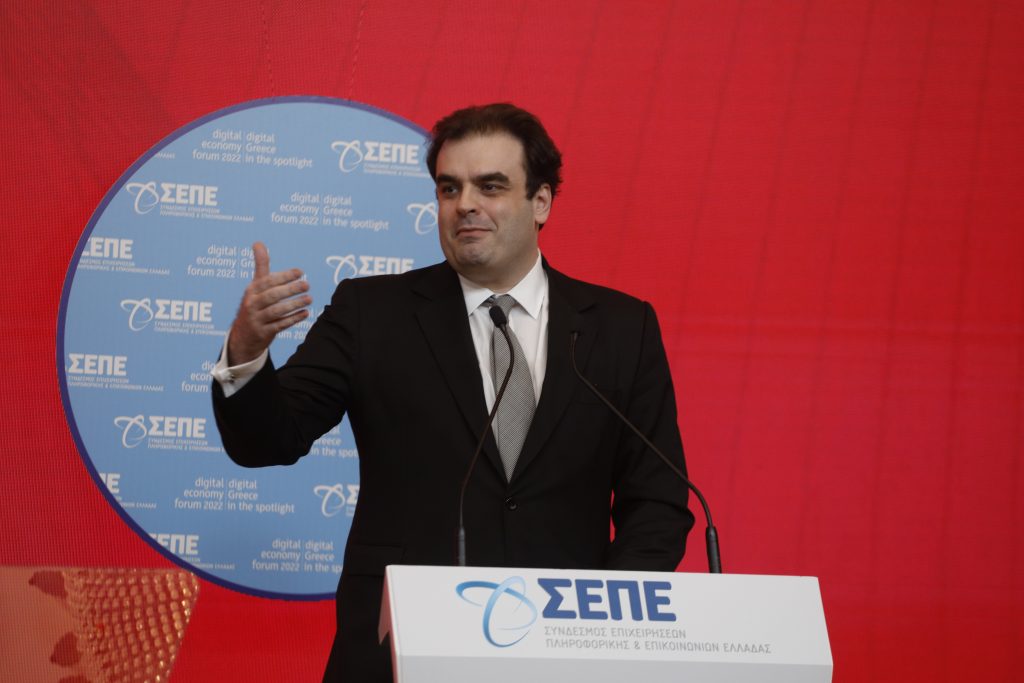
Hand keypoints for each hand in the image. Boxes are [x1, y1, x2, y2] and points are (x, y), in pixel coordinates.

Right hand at [227, 242, 311, 364]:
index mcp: (251, 291)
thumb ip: (261, 266)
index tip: (300, 271)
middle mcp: (252, 304)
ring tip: (309, 298)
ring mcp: (257, 320)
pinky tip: (305, 313)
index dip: (283, 276)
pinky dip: (293, 319)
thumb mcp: (255, 286)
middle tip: (307, 284)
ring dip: (294, 304)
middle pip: (272, 296)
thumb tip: (258, 242)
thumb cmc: (254, 304)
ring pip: (276, 311)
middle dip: (290, 289)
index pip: (267, 282)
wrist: (243, 336)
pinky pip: (279, 325)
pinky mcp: (263, 333)